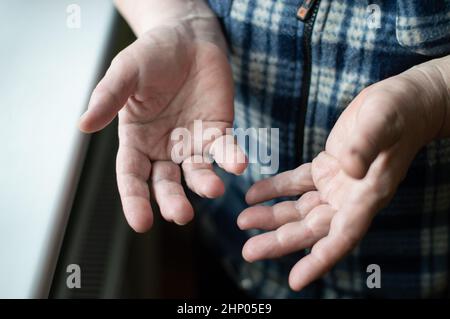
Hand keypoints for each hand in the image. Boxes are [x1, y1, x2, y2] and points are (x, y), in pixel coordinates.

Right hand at [79, 22, 246, 231]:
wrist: (187, 38)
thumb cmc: (151, 55)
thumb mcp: (126, 72)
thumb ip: (108, 98)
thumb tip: (83, 125)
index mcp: (137, 140)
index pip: (132, 177)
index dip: (135, 200)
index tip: (141, 223)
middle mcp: (164, 148)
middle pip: (165, 183)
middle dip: (173, 200)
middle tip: (180, 214)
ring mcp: (192, 142)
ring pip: (197, 172)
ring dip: (205, 183)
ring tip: (213, 189)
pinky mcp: (217, 131)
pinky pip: (225, 150)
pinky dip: (231, 158)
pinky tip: (238, 164)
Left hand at [238, 62, 448, 290]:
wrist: (403, 103)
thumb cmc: (398, 113)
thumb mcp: (382, 124)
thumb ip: (365, 146)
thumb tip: (348, 169)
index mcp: (368, 195)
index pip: (343, 236)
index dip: (320, 260)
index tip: (295, 280)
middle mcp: (350, 197)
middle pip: (311, 229)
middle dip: (279, 241)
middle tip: (248, 251)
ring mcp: (337, 185)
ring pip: (299, 209)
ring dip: (271, 217)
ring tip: (242, 220)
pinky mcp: (327, 168)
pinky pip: (296, 184)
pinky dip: (275, 189)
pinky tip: (254, 194)